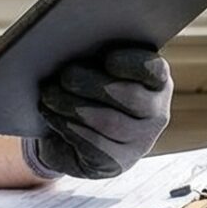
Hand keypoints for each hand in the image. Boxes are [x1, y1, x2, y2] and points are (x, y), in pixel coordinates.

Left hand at [23, 46, 172, 179]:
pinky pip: (94, 146)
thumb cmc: (88, 91)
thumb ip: (96, 56)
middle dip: (93, 84)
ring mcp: (140, 142)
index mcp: (157, 82)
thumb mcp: (96, 71)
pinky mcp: (117, 163)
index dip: (132, 64)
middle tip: (65, 75)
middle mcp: (156, 113)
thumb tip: (73, 45)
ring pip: (109, 123)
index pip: (154, 70)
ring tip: (49, 95)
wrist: (77, 137)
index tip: (108, 59)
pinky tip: (52, 115)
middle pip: (130, 96)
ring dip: (74, 106)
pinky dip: (69, 127)